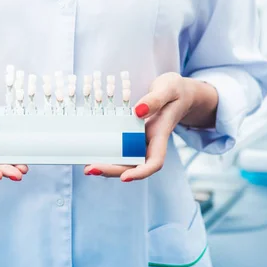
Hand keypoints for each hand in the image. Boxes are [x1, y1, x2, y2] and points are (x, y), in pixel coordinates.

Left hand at [84, 72, 209, 181]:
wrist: (178, 93)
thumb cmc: (176, 90)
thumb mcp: (168, 88)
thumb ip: (155, 99)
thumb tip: (137, 111)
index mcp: (161, 135)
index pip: (155, 162)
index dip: (140, 172)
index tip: (124, 178)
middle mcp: (150, 143)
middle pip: (134, 165)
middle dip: (113, 171)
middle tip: (90, 169)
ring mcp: (140, 141)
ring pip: (125, 161)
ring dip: (107, 166)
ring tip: (87, 166)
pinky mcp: (132, 136)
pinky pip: (120, 149)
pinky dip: (107, 154)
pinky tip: (92, 153)